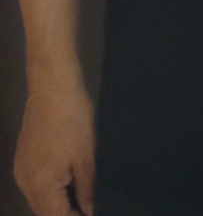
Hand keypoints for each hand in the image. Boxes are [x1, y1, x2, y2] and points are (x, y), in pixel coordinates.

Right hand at [14, 79, 92, 215]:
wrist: (52, 91)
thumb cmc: (74, 124)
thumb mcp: (86, 158)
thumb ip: (86, 189)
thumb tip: (88, 210)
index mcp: (40, 186)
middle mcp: (25, 183)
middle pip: (43, 211)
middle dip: (65, 214)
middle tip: (88, 212)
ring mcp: (20, 171)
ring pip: (38, 200)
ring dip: (56, 205)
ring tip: (81, 203)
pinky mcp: (22, 160)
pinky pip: (34, 186)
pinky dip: (49, 192)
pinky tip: (67, 187)